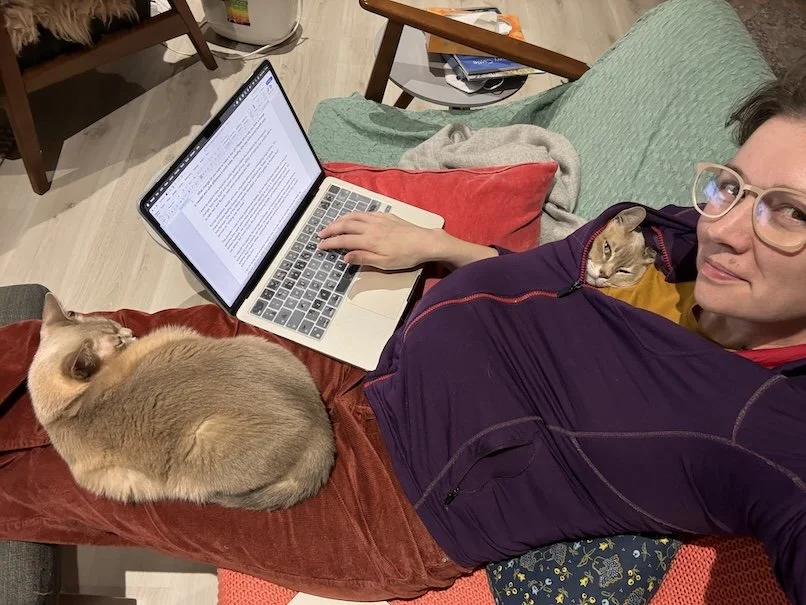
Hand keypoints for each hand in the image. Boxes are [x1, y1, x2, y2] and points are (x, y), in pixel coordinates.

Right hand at [318, 212, 439, 269]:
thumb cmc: (406, 256)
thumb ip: (363, 258)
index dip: (329, 243)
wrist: (425, 241)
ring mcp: (378, 219)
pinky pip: (365, 212)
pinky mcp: (386, 216)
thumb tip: (345, 257)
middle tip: (320, 234)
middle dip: (330, 229)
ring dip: (340, 219)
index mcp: (368, 240)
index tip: (320, 246)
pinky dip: (355, 214)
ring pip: (354, 216)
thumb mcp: (384, 263)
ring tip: (332, 224)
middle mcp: (370, 227)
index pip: (343, 240)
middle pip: (345, 225)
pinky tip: (354, 217)